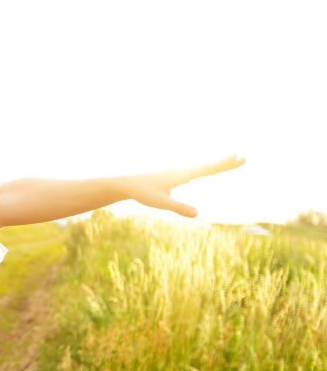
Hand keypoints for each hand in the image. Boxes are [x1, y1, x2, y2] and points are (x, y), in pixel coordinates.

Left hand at [124, 154, 244, 217]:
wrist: (127, 183)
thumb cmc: (143, 193)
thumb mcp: (160, 203)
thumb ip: (178, 207)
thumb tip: (197, 214)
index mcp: (181, 175)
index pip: (207, 169)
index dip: (223, 165)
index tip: (239, 158)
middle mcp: (181, 170)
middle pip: (207, 166)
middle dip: (225, 162)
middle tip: (243, 157)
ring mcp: (177, 171)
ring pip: (201, 166)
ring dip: (216, 163)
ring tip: (231, 158)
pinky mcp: (173, 175)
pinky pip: (194, 170)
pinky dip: (205, 167)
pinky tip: (206, 169)